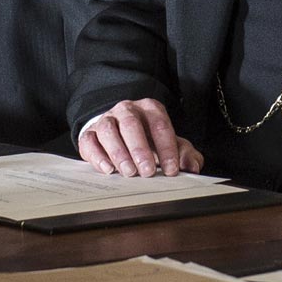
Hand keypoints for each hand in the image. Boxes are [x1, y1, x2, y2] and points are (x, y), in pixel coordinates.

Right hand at [77, 99, 202, 177]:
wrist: (120, 132)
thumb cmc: (148, 139)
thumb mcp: (169, 144)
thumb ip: (184, 154)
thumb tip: (193, 167)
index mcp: (150, 108)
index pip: (160, 124)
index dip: (167, 148)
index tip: (171, 170)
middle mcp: (126, 110)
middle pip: (131, 124)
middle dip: (140, 149)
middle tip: (148, 171)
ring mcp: (106, 119)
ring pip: (108, 130)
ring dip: (119, 153)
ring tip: (129, 172)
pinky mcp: (89, 133)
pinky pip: (90, 141)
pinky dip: (98, 156)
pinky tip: (108, 170)